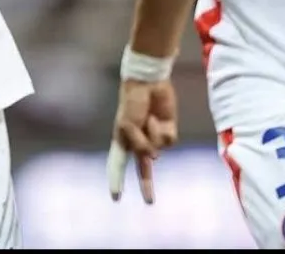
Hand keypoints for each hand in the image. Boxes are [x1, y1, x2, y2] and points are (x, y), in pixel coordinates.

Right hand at [107, 79, 178, 203]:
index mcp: (123, 139)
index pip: (118, 164)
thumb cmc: (132, 101)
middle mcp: (139, 140)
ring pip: (157, 149)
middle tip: (150, 202)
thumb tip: (154, 157)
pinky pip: (168, 140)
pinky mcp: (168, 129)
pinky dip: (162, 130)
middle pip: (143, 168)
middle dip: (146, 184)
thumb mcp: (127, 126)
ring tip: (148, 118)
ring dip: (152, 134)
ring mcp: (154, 135)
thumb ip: (139, 145)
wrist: (147, 81)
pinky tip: (158, 118)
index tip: (116, 197)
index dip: (116, 180)